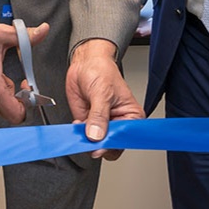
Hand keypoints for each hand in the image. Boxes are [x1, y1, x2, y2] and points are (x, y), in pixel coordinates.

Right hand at [0, 10, 47, 123]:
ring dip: (8, 97)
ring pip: (1, 111)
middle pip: (10, 114)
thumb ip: (26, 35)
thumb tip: (43, 31)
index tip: (28, 89)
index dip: (28, 104)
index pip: (15, 114)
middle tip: (20, 83)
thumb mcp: (2, 33)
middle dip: (19, 100)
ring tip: (4, 77)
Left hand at [65, 39, 144, 159]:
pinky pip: (83, 137)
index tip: (103, 145)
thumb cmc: (101, 71)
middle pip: (111, 144)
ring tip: (83, 128)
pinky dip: (78, 134)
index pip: (126, 138)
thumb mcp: (102, 93)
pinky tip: (77, 124)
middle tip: (91, 138)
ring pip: (96, 143)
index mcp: (131, 116)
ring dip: (86, 139)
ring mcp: (101, 124)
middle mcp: (118, 122)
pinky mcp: (88, 123)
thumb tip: (96, 135)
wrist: (85, 63)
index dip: (114, 144)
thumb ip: (99, 115)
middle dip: (99, 143)